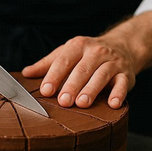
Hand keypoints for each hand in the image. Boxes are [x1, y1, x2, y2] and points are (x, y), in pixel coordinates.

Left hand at [22, 12, 151, 108]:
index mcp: (78, 46)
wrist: (123, 47)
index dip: (54, 75)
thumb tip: (25, 73)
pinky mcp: (126, 74)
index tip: (45, 90)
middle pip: (82, 69)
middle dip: (72, 85)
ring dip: (92, 89)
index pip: (64, 60)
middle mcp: (95, 52)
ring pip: (101, 75)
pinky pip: (122, 83)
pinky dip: (119, 93)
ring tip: (82, 103)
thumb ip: (47, 64)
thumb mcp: (67, 54)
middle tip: (63, 101)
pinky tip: (113, 104)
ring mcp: (112, 62)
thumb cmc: (87, 54)